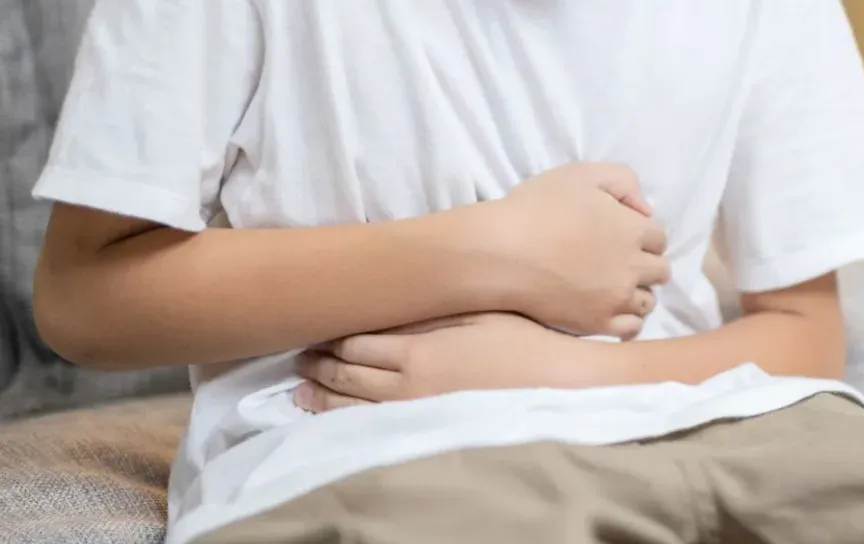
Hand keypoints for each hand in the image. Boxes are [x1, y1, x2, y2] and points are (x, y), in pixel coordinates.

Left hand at [293, 313, 608, 412]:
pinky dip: (344, 423)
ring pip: (352, 408)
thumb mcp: (475, 314)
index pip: (355, 342)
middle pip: (347, 375)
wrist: (554, 390)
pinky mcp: (425, 433)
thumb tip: (386, 302)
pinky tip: (333, 420)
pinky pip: (372, 430)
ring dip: (322, 398)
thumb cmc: (520, 344)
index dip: (329, 335)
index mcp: (417, 352)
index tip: (313, 326)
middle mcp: (406, 388)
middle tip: (298, 355)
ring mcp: (413, 416)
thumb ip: (427, 312)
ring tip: (301, 392)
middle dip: (318, 365)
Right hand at [489, 162, 668, 339]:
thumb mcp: (581, 174)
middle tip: (618, 260)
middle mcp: (632, 267)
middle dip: (645, 263)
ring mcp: (616, 299)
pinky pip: (631, 327)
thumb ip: (623, 181)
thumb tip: (645, 210)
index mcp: (632, 230)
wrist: (500, 252)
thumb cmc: (536, 208)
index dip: (642, 234)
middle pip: (660, 270)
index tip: (621, 234)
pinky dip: (628, 319)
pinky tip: (611, 310)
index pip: (659, 236)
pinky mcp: (596, 323)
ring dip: (637, 291)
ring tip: (612, 286)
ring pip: (648, 300)